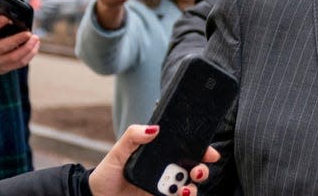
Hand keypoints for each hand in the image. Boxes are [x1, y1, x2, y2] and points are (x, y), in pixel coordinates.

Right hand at [0, 9, 39, 83]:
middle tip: (29, 33)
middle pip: (4, 46)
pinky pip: (21, 62)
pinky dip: (30, 54)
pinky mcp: (5, 68)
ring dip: (28, 47)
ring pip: (15, 56)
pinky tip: (35, 46)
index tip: (8, 18)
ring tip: (35, 38)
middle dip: (18, 39)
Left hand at [89, 124, 218, 195]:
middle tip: (197, 171)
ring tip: (185, 188)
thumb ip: (133, 136)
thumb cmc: (107, 173)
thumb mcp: (117, 152)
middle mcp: (167, 170)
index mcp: (161, 155)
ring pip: (189, 186)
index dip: (202, 151)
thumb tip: (153, 128)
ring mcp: (165, 187)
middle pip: (194, 169)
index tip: (210, 152)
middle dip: (202, 169)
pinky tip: (179, 194)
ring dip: (193, 187)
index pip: (186, 150)